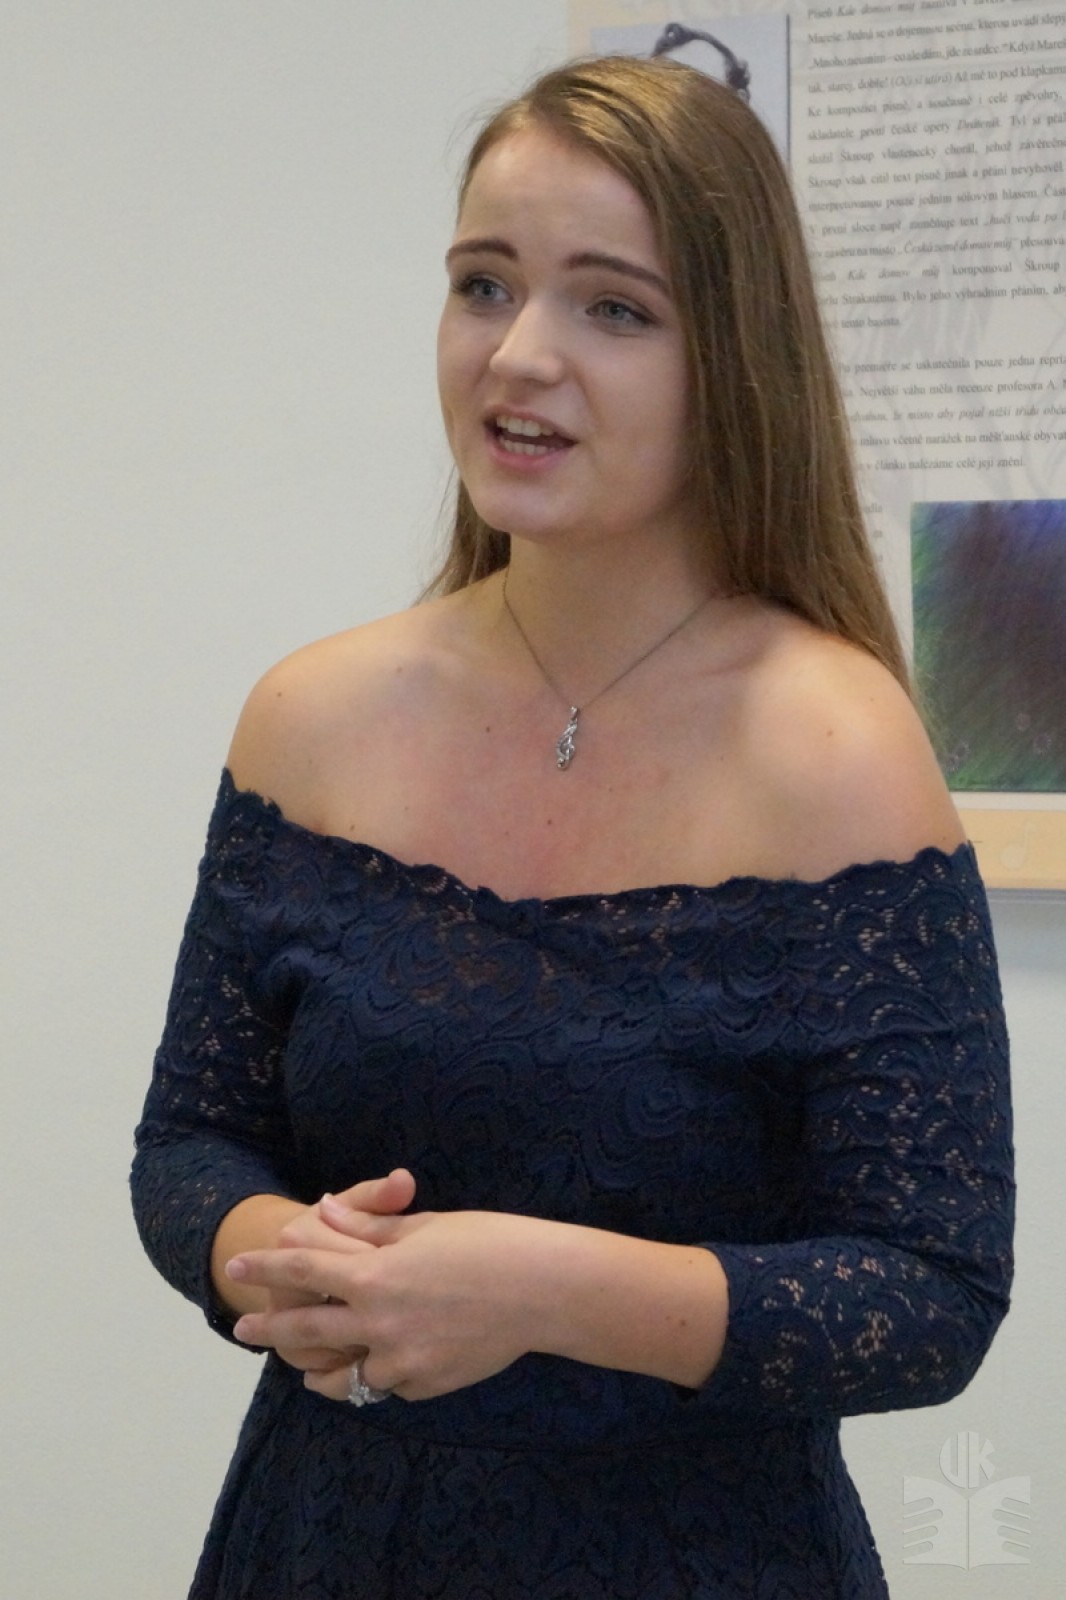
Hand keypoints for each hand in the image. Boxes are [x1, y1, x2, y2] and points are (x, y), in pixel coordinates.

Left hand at [228, 1207, 552, 1401]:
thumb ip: (369, 1228)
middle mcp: (379, 1323)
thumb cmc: (489, 1243)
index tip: (236, 1264)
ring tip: (306, 1372)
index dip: (266, 1265)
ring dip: (322, 1370)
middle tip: (243, 1328)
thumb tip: (323, 1213)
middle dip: (271, 1325)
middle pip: (308, 1327)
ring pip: (345, 1374)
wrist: (544, 1290)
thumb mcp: (425, 1227)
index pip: (304, 1267)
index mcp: (375, 1274)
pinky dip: (379, 1377)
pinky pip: (388, 1384)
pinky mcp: (427, 1384)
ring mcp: (403, 1360)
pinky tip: (375, 1371)